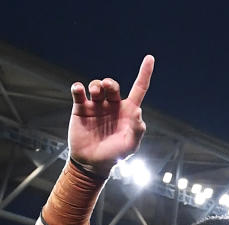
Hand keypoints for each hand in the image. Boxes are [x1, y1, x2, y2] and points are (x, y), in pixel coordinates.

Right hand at [68, 55, 153, 174]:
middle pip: (113, 86)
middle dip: (110, 83)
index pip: (139, 88)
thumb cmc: (114, 154)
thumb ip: (137, 130)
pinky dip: (78, 87)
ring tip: (95, 94)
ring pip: (97, 86)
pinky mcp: (81, 108)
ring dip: (96, 86)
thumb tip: (138, 112)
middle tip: (108, 88)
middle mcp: (113, 105)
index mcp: (128, 111)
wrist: (92, 163)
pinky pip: (79, 92)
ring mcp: (96, 106)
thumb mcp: (130, 145)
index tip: (150, 58)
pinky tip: (79, 89)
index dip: (144, 73)